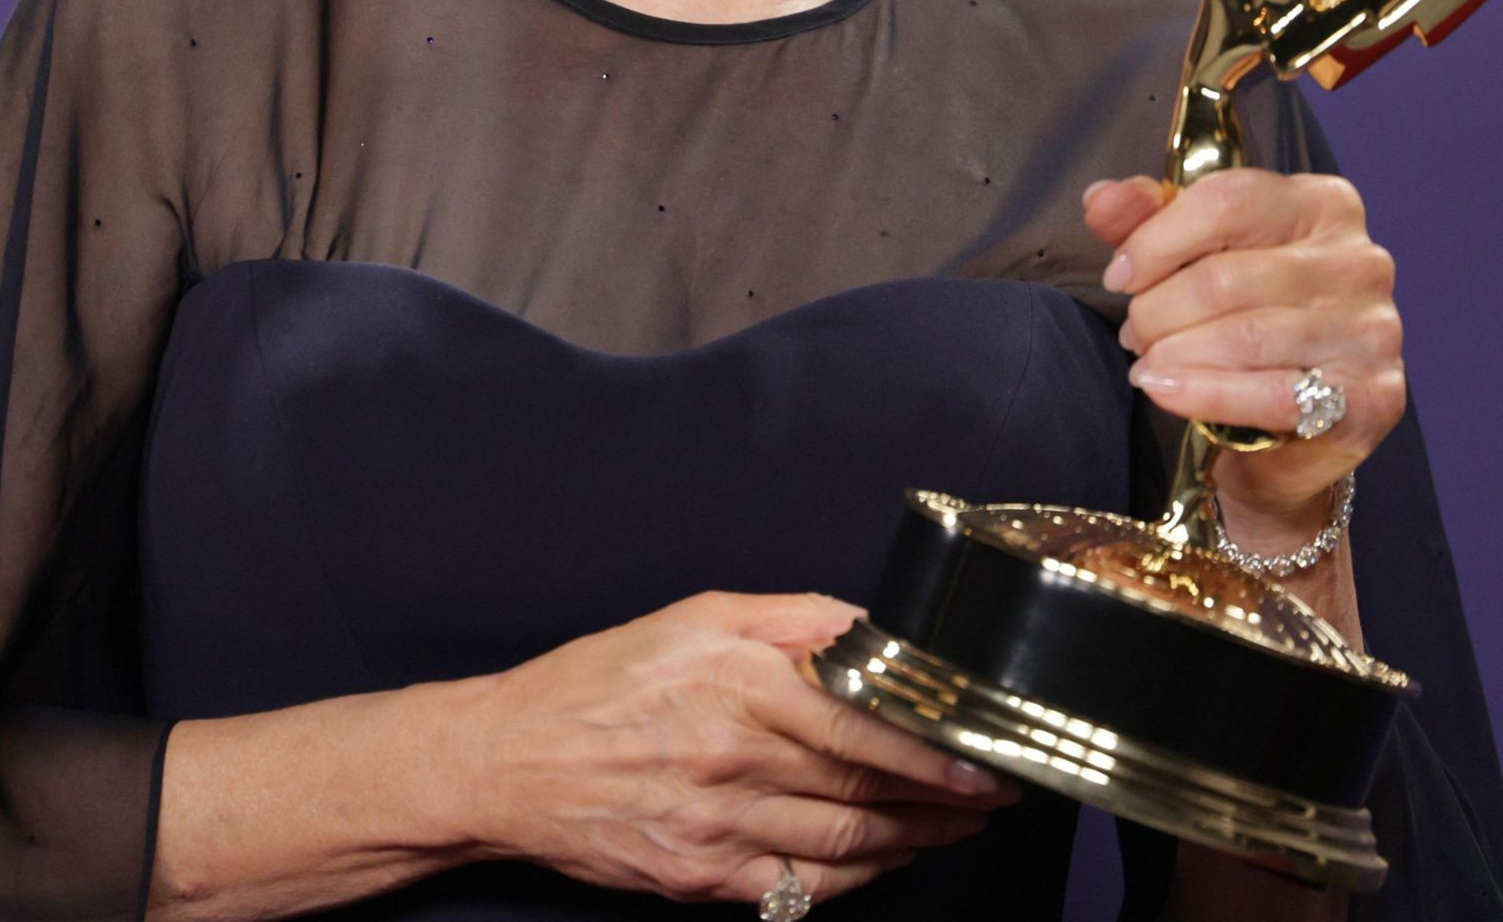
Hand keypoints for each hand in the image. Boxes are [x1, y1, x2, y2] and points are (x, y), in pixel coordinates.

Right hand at [460, 589, 1019, 904]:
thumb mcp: (695, 616)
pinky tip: (887, 858)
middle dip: (941, 796)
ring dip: (914, 840)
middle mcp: (733, 759)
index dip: (933, 748)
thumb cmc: (601, 679)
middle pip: (864, 787)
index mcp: (737, 684)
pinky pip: (799, 886)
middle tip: (992, 791)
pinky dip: (855, 876)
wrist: (510, 760)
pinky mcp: (701, 878)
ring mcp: (717, 828)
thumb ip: (791, 619)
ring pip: (844, 843)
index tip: (982, 753)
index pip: (862, 724)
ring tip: (957, 826)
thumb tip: (869, 628)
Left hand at [1082, 169, 1405, 532]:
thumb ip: (1146, 217)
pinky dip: (1205, 393)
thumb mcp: (1193, 252)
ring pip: (1244, 336)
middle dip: (1158, 310)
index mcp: (1321, 205)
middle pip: (1225, 277)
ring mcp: (1372, 330)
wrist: (1295, 427)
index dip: (1156, 240)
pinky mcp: (1371, 397)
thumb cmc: (1245, 318)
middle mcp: (1359, 260)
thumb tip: (1100, 200)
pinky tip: (1165, 390)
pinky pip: (1273, 395)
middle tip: (1134, 333)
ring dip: (1174, 354)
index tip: (1119, 276)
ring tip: (1147, 364)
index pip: (1227, 201)